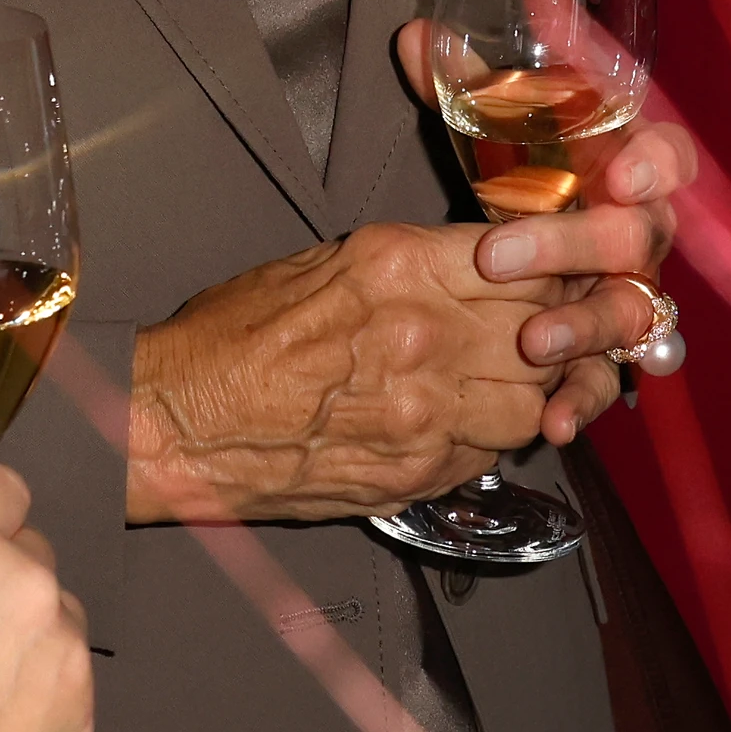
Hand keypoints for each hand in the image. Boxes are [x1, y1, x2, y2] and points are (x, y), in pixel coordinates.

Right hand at [123, 221, 572, 522]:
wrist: (176, 423)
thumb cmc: (233, 337)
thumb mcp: (329, 261)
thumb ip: (417, 264)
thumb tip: (481, 271)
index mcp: (402, 267)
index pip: (528, 258)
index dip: (551, 267)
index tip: (554, 273)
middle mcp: (425, 336)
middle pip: (544, 330)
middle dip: (549, 330)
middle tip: (536, 331)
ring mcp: (424, 412)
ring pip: (529, 401)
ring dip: (523, 392)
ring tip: (490, 382)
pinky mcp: (413, 473)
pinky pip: (487, 454)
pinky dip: (483, 440)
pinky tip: (453, 424)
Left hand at [398, 16, 697, 439]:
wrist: (509, 243)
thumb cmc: (519, 167)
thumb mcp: (491, 126)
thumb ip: (464, 83)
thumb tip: (419, 38)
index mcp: (626, 164)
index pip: (670, 156)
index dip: (656, 166)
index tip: (621, 174)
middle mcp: (639, 231)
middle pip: (639, 240)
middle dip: (576, 246)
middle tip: (500, 254)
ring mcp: (626, 295)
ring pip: (632, 313)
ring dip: (585, 327)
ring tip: (533, 343)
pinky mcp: (602, 353)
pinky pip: (608, 380)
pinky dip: (581, 401)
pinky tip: (549, 424)